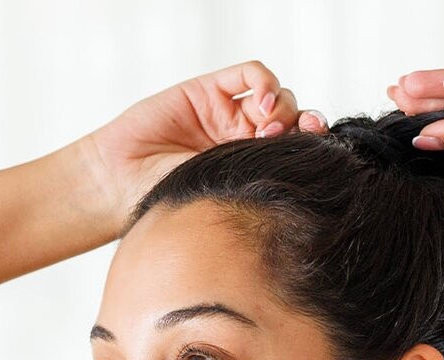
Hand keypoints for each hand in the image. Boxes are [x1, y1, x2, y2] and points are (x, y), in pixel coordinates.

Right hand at [75, 60, 327, 232]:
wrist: (122, 183)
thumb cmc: (167, 201)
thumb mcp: (226, 196)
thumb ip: (262, 181)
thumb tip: (311, 186)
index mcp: (253, 169)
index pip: (297, 151)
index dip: (314, 148)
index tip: (321, 159)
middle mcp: (244, 140)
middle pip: (294, 120)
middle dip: (303, 125)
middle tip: (297, 137)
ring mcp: (228, 113)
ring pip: (276, 95)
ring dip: (283, 107)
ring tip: (268, 127)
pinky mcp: (210, 89)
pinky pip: (249, 74)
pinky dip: (264, 82)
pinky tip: (262, 102)